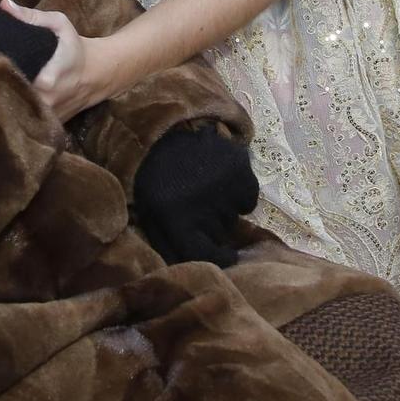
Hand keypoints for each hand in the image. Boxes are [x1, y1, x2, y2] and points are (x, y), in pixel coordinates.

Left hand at [0, 0, 110, 121]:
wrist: (98, 72)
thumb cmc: (75, 46)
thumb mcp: (59, 24)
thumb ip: (31, 16)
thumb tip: (3, 6)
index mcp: (47, 81)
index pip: (9, 81)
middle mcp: (46, 103)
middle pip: (9, 99)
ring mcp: (48, 116)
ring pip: (16, 112)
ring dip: (2, 101)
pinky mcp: (49, 123)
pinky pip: (26, 119)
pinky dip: (15, 111)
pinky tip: (4, 99)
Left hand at [132, 125, 258, 266]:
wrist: (164, 131)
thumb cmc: (156, 180)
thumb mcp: (150, 214)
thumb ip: (169, 245)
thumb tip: (194, 269)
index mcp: (173, 218)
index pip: (205, 255)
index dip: (218, 258)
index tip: (225, 255)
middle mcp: (200, 205)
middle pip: (221, 235)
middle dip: (213, 229)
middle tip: (199, 209)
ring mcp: (222, 185)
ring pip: (235, 218)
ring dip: (224, 210)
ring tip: (205, 190)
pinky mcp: (239, 168)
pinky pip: (249, 200)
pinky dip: (239, 195)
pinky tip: (221, 181)